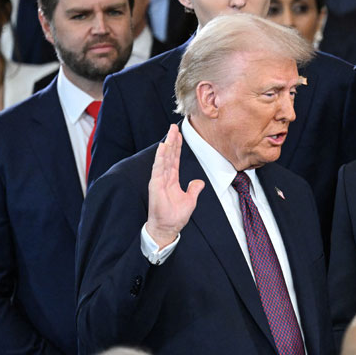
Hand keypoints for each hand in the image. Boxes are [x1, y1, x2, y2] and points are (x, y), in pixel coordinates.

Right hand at [146, 124, 204, 247]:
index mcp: (172, 179)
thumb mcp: (190, 200)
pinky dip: (161, 157)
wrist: (167, 228)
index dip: (177, 146)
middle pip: (169, 155)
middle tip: (174, 126)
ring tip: (171, 132)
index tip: (179, 134)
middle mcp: (164, 177)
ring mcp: (159, 180)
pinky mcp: (156, 185)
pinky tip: (164, 147)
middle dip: (172, 140)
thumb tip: (199, 182)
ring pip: (164, 158)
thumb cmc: (175, 216)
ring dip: (168, 145)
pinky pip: (159, 168)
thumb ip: (194, 189)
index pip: (174, 159)